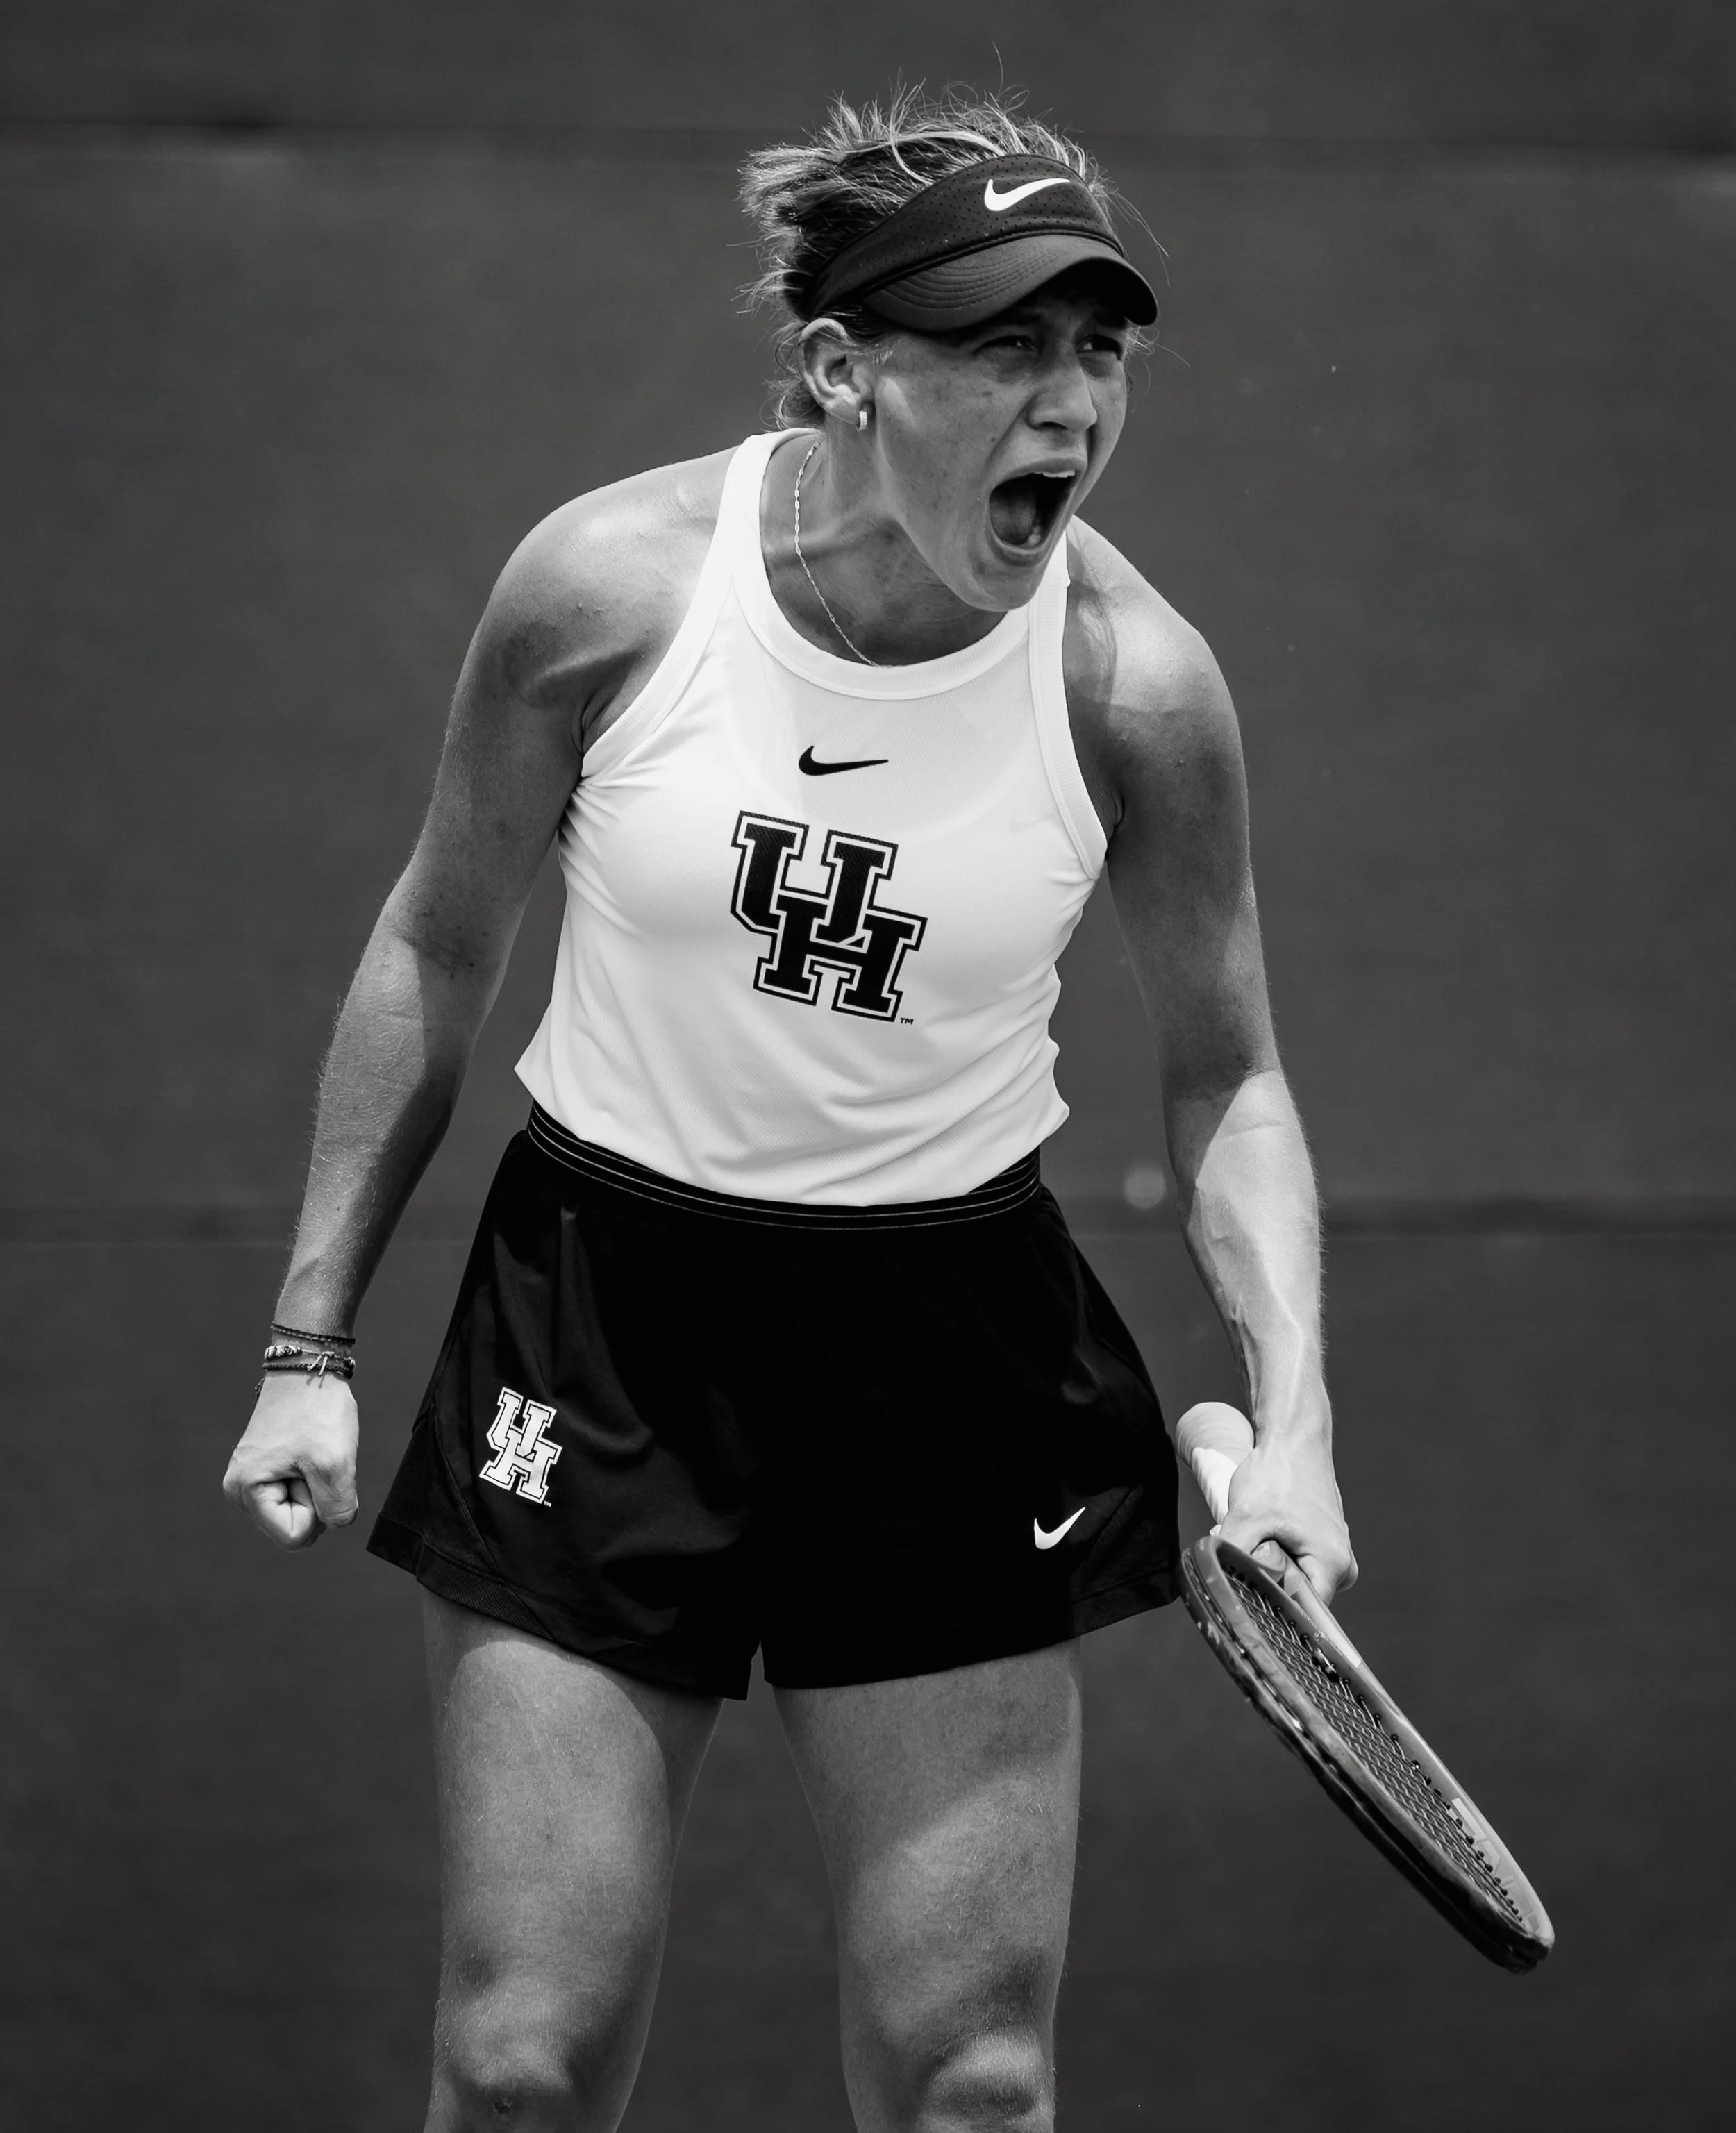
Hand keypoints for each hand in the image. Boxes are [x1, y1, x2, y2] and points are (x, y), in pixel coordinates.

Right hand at [223, 1372, 359, 1549]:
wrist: (309, 1368)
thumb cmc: (316, 1409)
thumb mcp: (335, 1462)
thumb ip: (338, 1508)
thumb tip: (335, 1523)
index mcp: (246, 1491)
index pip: (296, 1537)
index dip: (318, 1510)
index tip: (312, 1469)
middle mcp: (240, 1490)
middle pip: (295, 1525)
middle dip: (315, 1497)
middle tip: (312, 1456)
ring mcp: (252, 1480)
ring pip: (300, 1509)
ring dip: (315, 1485)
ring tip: (310, 1450)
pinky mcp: (267, 1470)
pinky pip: (300, 1491)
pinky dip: (314, 1474)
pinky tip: (309, 1450)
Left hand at [1218, 1434, 1356, 1603]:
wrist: (1293, 1439)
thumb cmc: (1276, 1474)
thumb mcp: (1246, 1517)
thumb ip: (1236, 1557)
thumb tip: (1225, 1589)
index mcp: (1333, 1567)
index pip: (1302, 1614)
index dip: (1270, 1608)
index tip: (1246, 1591)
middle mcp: (1342, 1567)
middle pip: (1295, 1596)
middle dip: (1266, 1578)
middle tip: (1250, 1545)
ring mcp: (1334, 1555)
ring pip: (1291, 1577)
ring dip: (1267, 1561)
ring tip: (1258, 1530)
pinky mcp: (1322, 1543)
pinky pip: (1294, 1562)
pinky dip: (1273, 1549)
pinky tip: (1264, 1527)